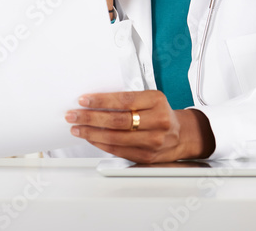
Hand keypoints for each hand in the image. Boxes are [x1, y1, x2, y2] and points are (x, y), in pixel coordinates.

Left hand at [65, 91, 215, 162]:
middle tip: (73, 115)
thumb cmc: (160, 113)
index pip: (123, 100)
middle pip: (117, 121)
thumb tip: (95, 101)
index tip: (84, 100)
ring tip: (77, 128)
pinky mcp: (147, 157)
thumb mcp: (150, 99)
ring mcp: (153, 141)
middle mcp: (157, 121)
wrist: (182, 135)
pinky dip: (100, 144)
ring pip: (115, 138)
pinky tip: (90, 138)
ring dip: (91, 133)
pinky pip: (118, 150)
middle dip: (90, 118)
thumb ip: (128, 99)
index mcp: (156, 101)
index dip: (101, 100)